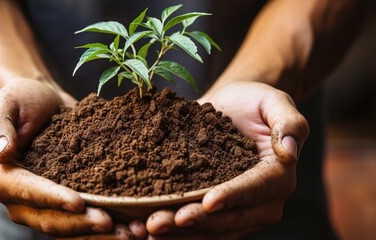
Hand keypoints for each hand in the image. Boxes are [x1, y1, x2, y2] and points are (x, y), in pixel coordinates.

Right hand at [0, 78, 116, 236]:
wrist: (44, 104)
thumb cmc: (22, 100)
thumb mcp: (6, 102)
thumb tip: (3, 153)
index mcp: (6, 178)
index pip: (29, 193)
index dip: (53, 199)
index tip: (78, 202)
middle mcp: (23, 200)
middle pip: (50, 220)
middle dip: (80, 224)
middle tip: (111, 224)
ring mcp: (46, 205)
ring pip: (69, 228)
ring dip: (96, 234)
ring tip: (129, 233)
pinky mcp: (66, 204)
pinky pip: (82, 222)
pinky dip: (104, 228)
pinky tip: (130, 227)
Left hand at [144, 81, 309, 238]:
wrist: (234, 107)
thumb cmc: (255, 102)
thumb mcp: (275, 102)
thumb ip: (289, 123)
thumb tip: (290, 153)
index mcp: (279, 175)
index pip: (257, 189)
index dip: (233, 196)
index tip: (208, 201)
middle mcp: (263, 200)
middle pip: (232, 219)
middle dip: (198, 222)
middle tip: (161, 221)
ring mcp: (240, 210)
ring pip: (213, 231)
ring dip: (180, 234)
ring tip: (149, 229)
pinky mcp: (218, 211)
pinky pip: (200, 228)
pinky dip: (176, 232)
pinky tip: (147, 229)